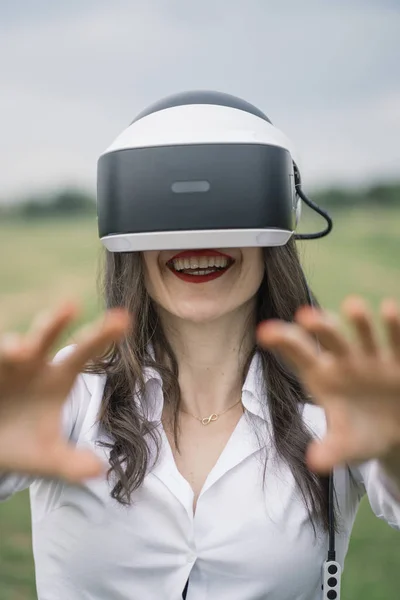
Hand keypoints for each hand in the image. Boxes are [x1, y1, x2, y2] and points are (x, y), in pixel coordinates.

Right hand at [0, 303, 130, 481]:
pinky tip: (4, 353)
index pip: (84, 352)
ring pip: (11, 346)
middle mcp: (33, 364)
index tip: (124, 319)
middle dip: (56, 322)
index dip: (102, 336)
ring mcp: (7, 366)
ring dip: (14, 345)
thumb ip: (72, 464)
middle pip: (47, 337)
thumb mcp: (49, 459)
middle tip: (70, 307)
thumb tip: (100, 471)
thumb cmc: (24, 446)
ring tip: (20, 350)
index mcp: (58, 378)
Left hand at [256, 296, 399, 473]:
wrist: (395, 434)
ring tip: (352, 306)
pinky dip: (394, 326)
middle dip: (319, 327)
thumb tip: (315, 463)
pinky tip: (388, 309)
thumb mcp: (346, 446)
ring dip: (359, 321)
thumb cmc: (360, 435)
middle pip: (329, 339)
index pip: (299, 355)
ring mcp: (372, 357)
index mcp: (322, 376)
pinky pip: (395, 340)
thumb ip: (331, 450)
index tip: (264, 331)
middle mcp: (344, 360)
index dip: (283, 342)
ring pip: (363, 334)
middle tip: (305, 315)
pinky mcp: (398, 361)